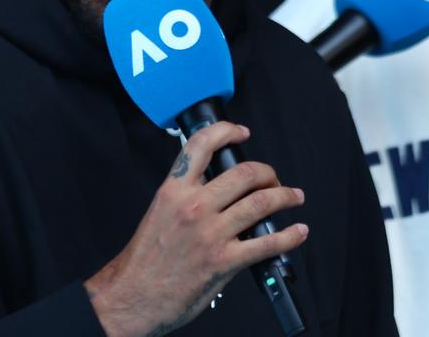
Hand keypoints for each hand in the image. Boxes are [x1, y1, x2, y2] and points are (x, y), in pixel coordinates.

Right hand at [84, 121, 308, 336]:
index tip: (241, 132)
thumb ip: (185, 194)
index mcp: (174, 191)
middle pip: (244, 173)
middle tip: (273, 179)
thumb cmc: (144, 261)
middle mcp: (193, 207)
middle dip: (267, 172)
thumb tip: (212, 181)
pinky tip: (296, 231)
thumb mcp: (158, 212)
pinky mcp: (223, 261)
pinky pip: (266, 243)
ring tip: (293, 197)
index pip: (202, 145)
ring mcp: (210, 234)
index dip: (227, 131)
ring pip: (261, 203)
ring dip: (285, 197)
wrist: (131, 296)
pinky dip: (289, 236)